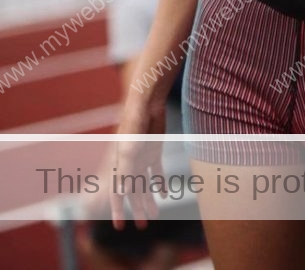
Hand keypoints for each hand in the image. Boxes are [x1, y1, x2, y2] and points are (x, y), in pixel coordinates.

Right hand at [110, 96, 167, 230]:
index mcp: (120, 164)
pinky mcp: (154, 149)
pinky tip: (164, 195)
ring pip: (145, 184)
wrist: (146, 99)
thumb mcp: (130, 144)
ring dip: (149, 199)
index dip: (118, 210)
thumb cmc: (135, 119)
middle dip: (137, 209)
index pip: (118, 192)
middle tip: (143, 226)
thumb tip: (123, 192)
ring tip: (154, 216)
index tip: (119, 227)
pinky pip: (156, 171)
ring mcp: (142, 156)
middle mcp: (130, 162)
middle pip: (133, 191)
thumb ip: (126, 166)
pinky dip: (159, 183)